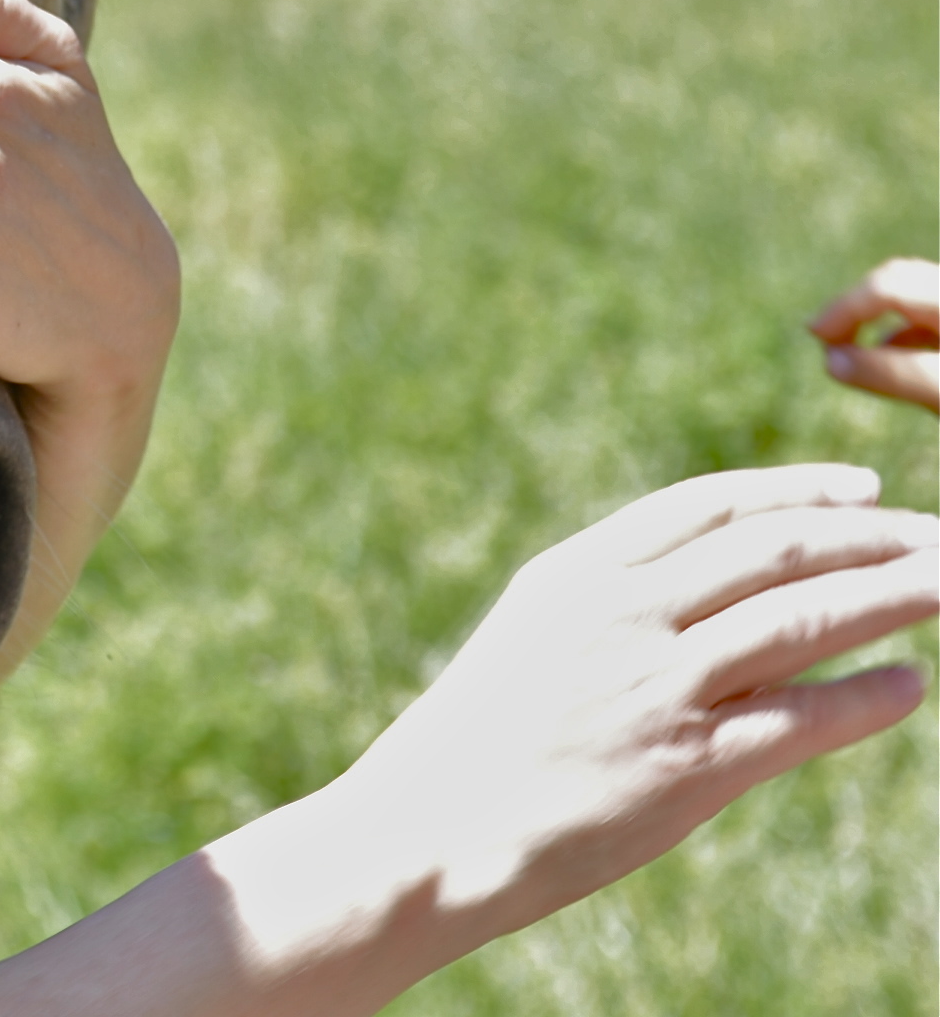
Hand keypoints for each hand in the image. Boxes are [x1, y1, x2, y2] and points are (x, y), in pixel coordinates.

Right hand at [319, 465, 936, 949]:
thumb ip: (619, 610)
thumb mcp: (536, 644)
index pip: (708, 506)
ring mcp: (655, 688)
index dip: (796, 490)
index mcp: (575, 574)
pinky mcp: (686, 767)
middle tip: (933, 534)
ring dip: (889, 596)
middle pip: (771, 550)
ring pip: (802, 617)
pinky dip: (868, 696)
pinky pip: (802, 718)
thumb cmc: (477, 743)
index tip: (860, 489)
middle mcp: (620, 615)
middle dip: (868, 536)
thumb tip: (727, 593)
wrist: (429, 829)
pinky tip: (910, 684)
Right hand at [808, 257, 938, 412]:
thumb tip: (831, 361)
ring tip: (852, 351)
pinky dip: (901, 333)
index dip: (845, 308)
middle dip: (856, 307)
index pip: (887, 285)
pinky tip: (893, 359)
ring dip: (876, 320)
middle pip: (897, 280)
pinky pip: (929, 317)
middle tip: (827, 341)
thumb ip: (889, 374)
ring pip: (913, 298)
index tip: (815, 338)